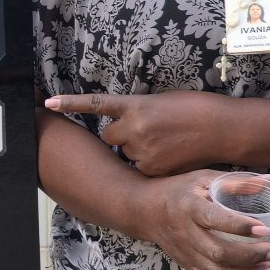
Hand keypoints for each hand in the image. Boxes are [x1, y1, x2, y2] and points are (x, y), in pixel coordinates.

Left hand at [46, 91, 238, 179]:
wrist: (221, 128)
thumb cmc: (194, 108)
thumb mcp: (160, 101)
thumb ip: (137, 111)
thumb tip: (127, 122)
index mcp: (134, 105)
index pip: (95, 104)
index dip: (70, 103)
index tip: (48, 102)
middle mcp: (133, 128)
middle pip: (110, 136)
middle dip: (122, 136)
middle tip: (147, 131)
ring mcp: (141, 150)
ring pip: (125, 154)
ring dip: (136, 150)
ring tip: (165, 143)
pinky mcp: (152, 168)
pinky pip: (139, 168)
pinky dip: (149, 164)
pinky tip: (169, 156)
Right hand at [139, 171, 269, 269]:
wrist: (145, 210)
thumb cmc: (179, 190)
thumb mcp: (204, 178)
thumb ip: (236, 181)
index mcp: (190, 207)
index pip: (215, 220)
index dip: (240, 227)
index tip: (264, 229)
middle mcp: (187, 234)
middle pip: (219, 253)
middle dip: (252, 256)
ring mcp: (186, 254)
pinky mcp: (188, 266)